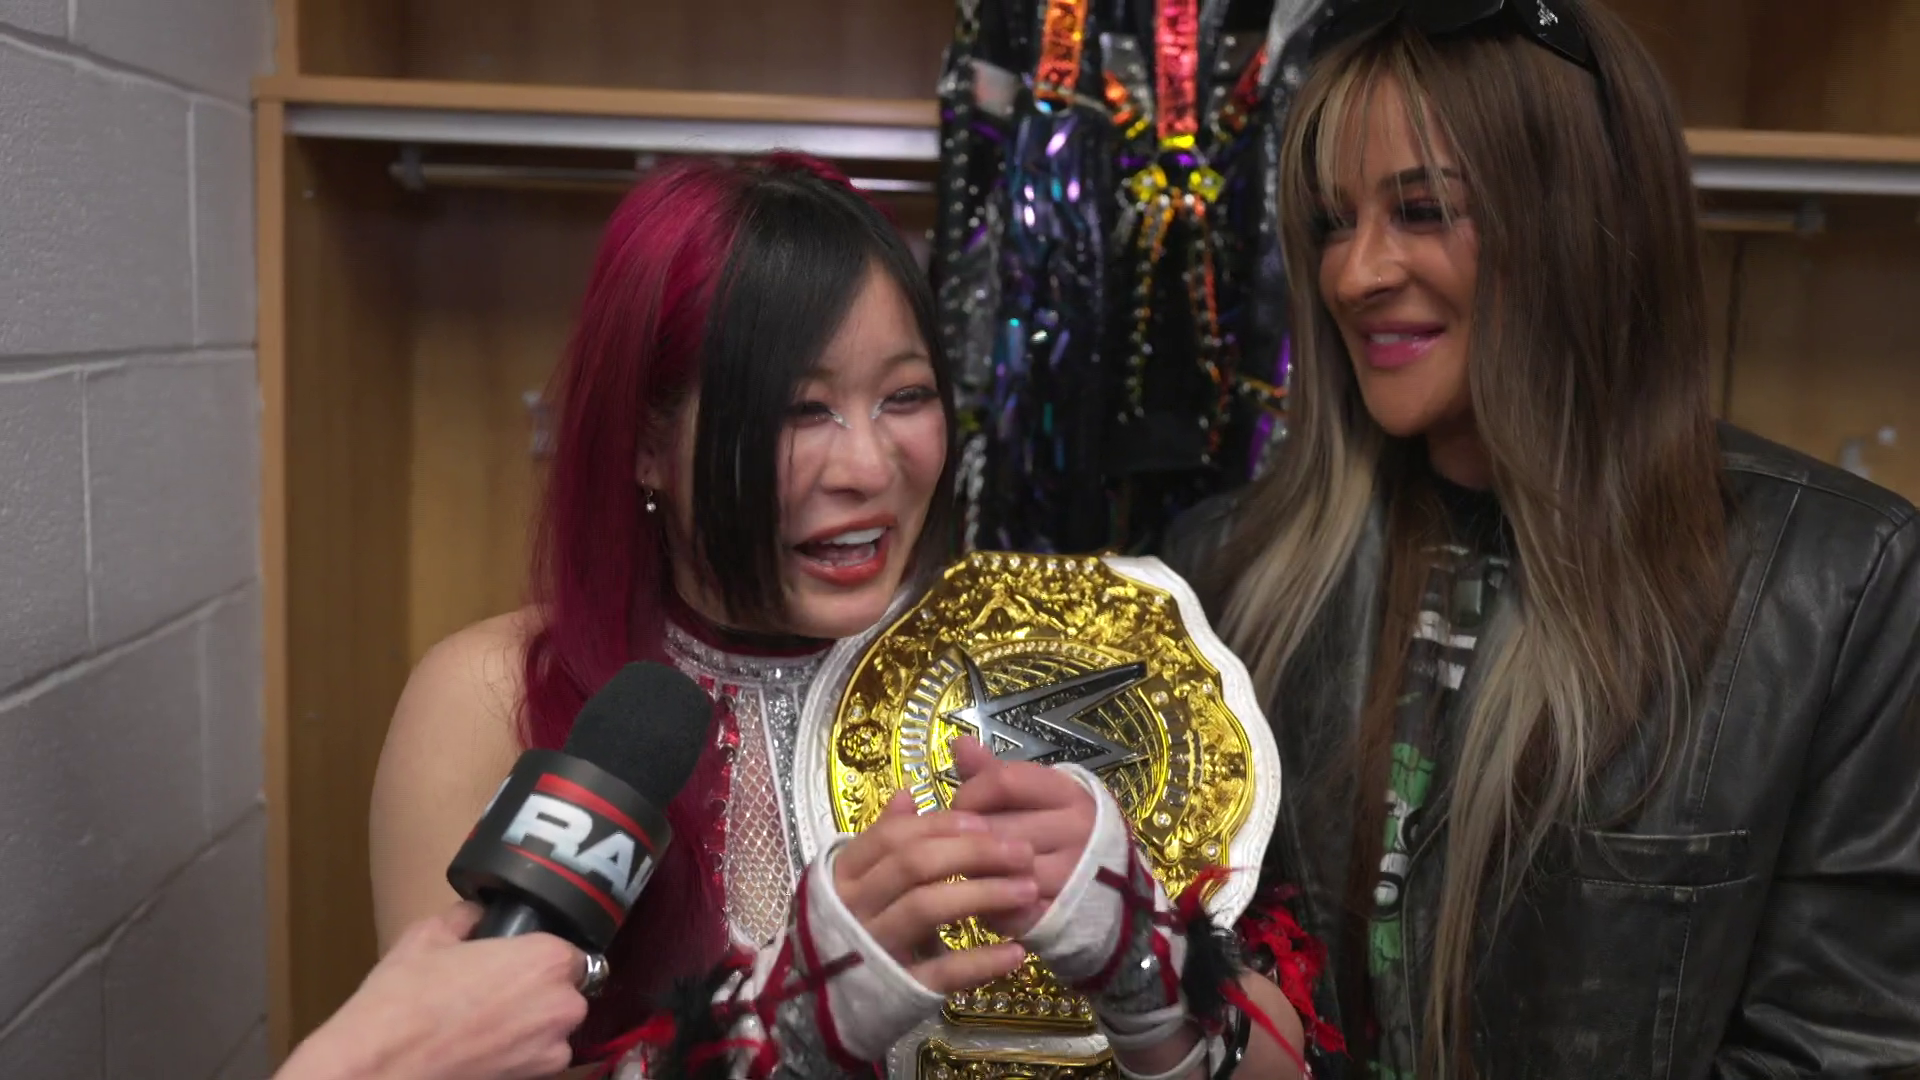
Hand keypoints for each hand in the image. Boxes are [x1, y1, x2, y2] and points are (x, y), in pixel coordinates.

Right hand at [276, 902, 589, 1079]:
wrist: (382, 1067)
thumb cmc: (405, 1001)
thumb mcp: (429, 935)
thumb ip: (466, 917)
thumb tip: (477, 915)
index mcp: (547, 960)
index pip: (569, 950)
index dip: (539, 954)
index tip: (515, 959)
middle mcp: (562, 1005)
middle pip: (565, 989)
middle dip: (538, 989)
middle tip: (493, 991)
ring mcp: (552, 1050)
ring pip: (553, 1027)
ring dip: (530, 1023)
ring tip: (484, 1022)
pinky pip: (538, 1058)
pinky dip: (518, 1053)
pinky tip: (482, 1047)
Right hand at [832, 789, 1035, 991]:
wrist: (817, 1008)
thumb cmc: (844, 933)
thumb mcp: (852, 883)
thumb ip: (880, 840)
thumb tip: (907, 793)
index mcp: (843, 875)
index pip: (893, 837)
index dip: (941, 825)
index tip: (985, 822)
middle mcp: (854, 906)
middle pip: (915, 865)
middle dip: (973, 853)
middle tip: (1022, 852)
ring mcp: (873, 948)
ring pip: (927, 908)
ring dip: (983, 894)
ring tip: (1028, 891)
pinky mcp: (896, 990)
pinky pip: (941, 972)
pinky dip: (981, 962)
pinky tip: (1016, 951)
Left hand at [948, 737, 1097, 937]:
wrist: (1116, 887)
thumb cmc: (1064, 831)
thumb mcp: (1040, 796)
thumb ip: (995, 773)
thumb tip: (958, 742)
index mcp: (1068, 793)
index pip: (1004, 781)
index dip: (970, 793)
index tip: (959, 808)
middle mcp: (1076, 830)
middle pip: (997, 828)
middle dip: (967, 839)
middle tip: (957, 846)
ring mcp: (1072, 874)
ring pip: (1001, 871)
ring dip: (976, 875)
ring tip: (971, 873)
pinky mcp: (1062, 914)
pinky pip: (1010, 912)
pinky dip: (991, 908)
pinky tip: (989, 901)